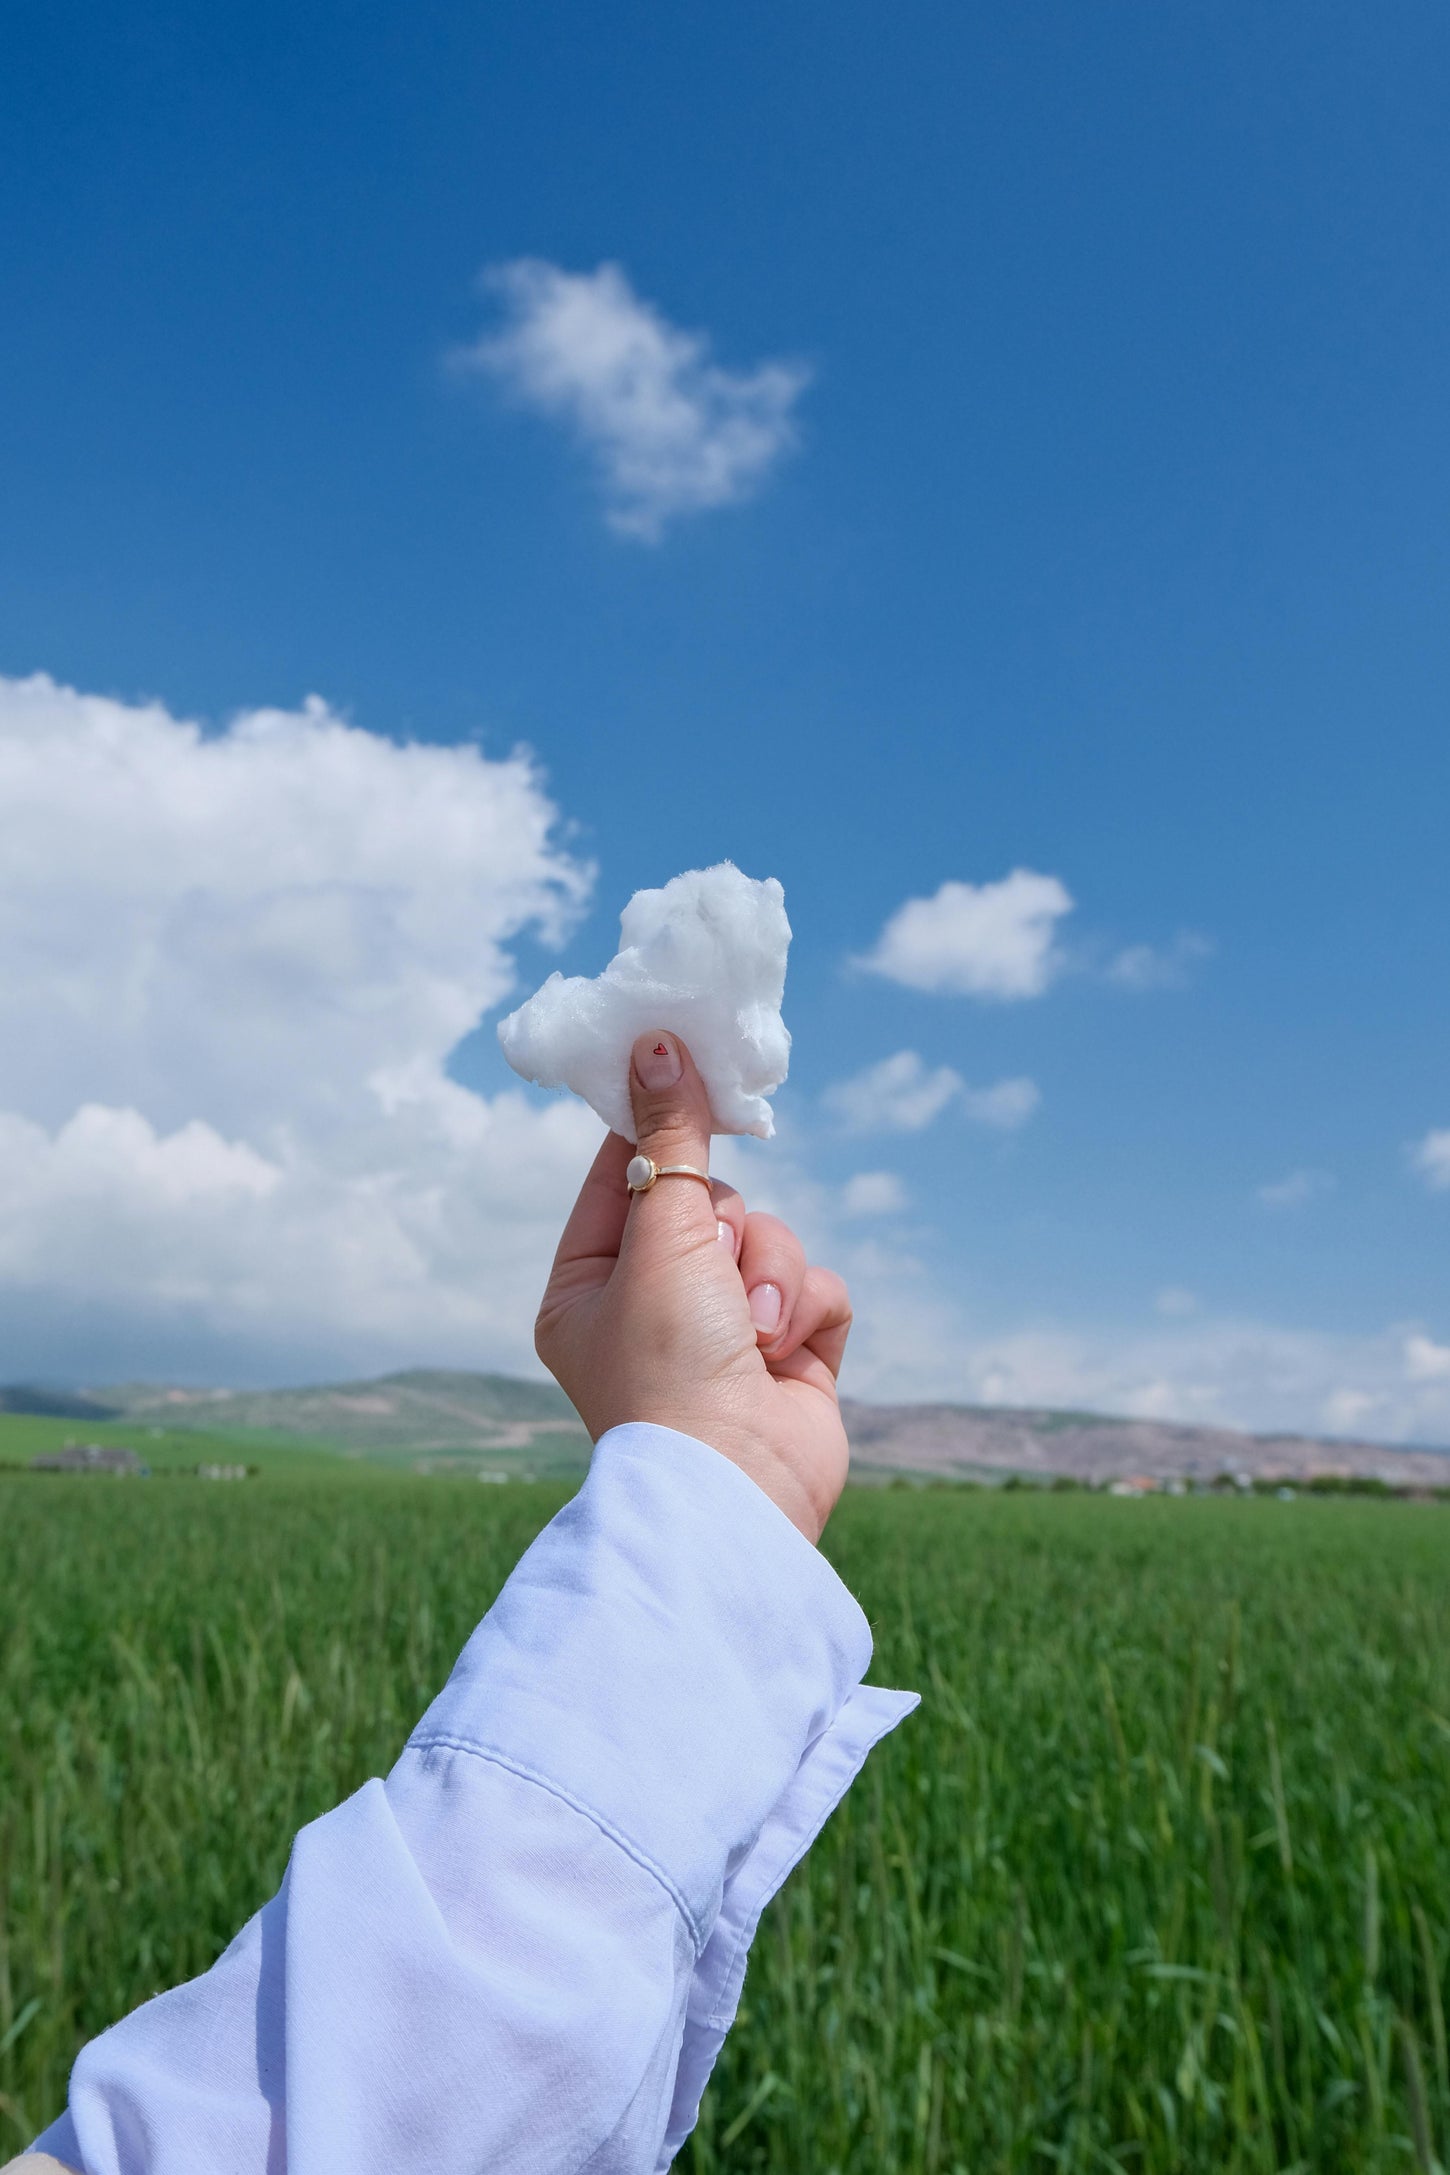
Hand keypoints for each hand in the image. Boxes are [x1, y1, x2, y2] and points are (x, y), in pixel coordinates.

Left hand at [535, 1031, 852, 1542]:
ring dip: (770, 1273)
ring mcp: (725, 1333)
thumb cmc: (669, 1368)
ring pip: (771, 1238)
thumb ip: (671, 1141)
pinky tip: (787, 1353)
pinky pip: (816, 1284)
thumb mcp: (661, 1237)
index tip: (682, 1066)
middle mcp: (654, 1307)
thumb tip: (658, 1044)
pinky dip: (808, 1309)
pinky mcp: (791, 1354)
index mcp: (589, 1287)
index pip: (621, 1175)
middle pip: (711, 1201)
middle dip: (726, 1229)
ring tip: (754, 1331)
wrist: (738, 1490)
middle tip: (712, 1267)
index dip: (656, 1127)